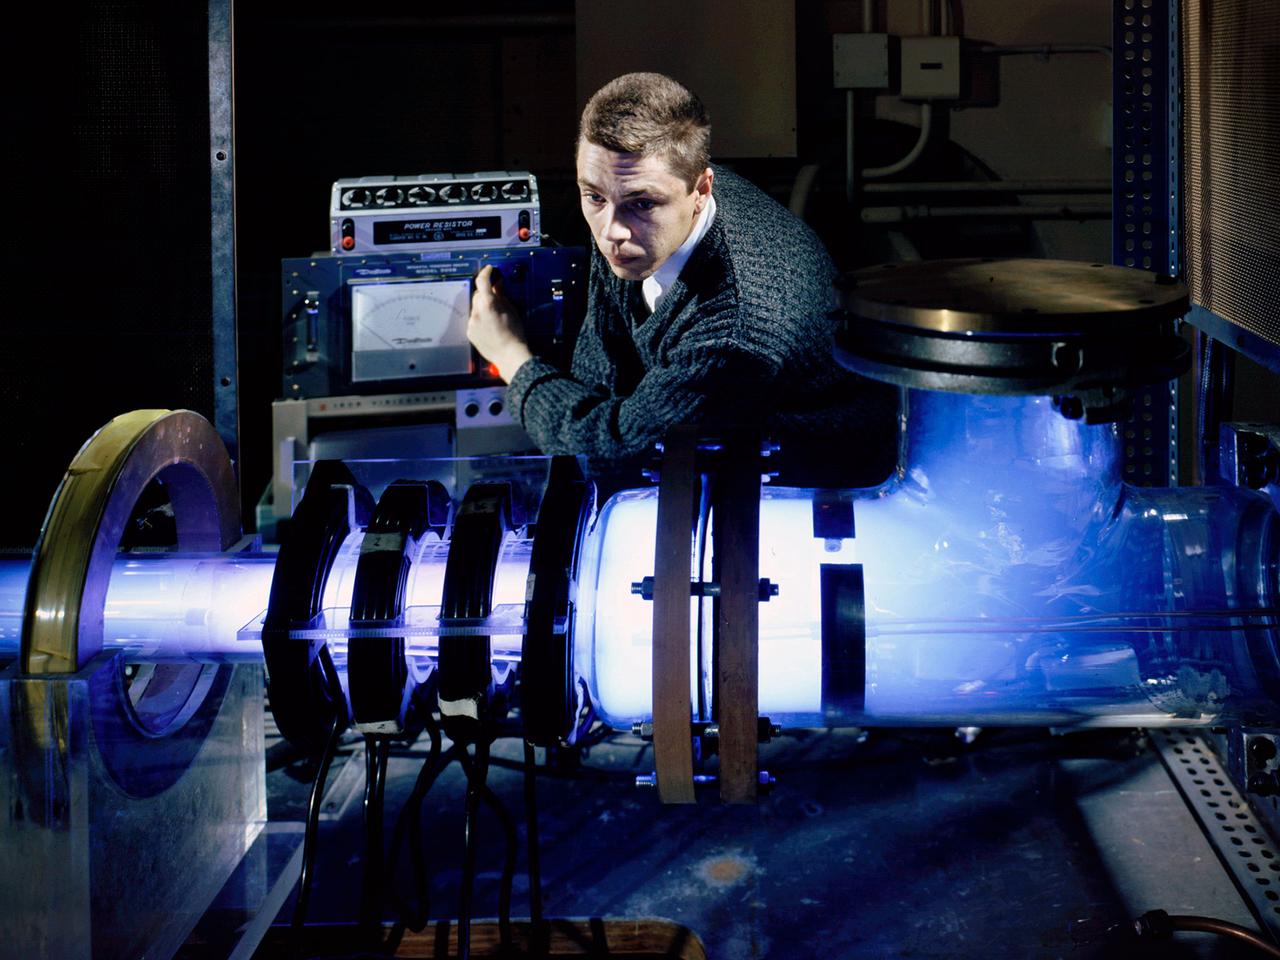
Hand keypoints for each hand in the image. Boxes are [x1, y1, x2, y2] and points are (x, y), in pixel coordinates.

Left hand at [468, 265, 532, 381]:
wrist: (509, 355)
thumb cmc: (514, 334)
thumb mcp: (512, 310)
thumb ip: (501, 295)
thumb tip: (497, 285)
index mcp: (488, 304)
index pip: (482, 281)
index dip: (486, 272)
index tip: (489, 270)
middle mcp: (477, 311)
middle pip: (478, 295)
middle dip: (485, 293)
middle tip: (496, 297)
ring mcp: (471, 322)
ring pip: (475, 308)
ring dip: (482, 307)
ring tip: (494, 317)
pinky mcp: (470, 332)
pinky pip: (473, 320)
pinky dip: (480, 319)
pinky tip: (490, 327)